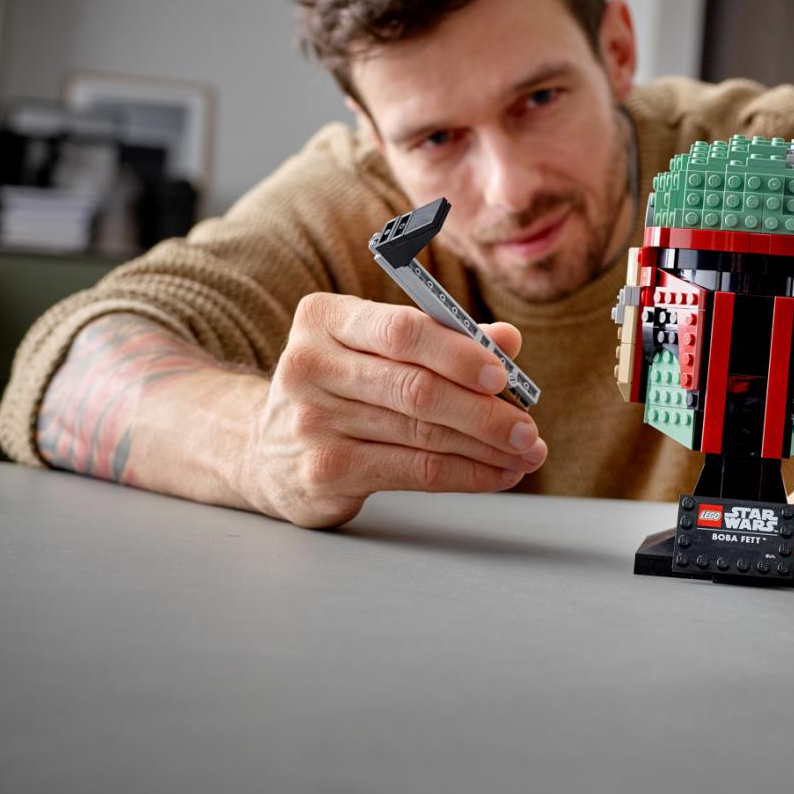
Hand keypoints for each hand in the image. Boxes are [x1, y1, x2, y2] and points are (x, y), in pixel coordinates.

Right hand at [236, 292, 547, 527]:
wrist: (266, 451)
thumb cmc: (344, 387)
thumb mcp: (380, 351)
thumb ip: (444, 339)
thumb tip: (509, 341)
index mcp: (324, 319)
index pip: (401, 331)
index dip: (458, 353)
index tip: (504, 373)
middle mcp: (309, 366)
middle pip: (416, 388)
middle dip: (484, 411)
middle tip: (528, 428)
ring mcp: (311, 422)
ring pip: (421, 434)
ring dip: (485, 447)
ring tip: (526, 453)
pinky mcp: (322, 471)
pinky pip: (412, 471)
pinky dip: (465, 474)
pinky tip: (497, 474)